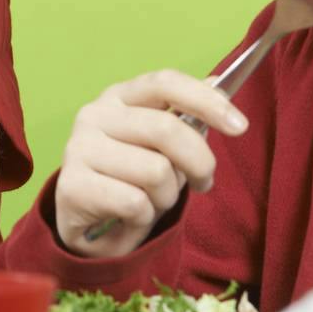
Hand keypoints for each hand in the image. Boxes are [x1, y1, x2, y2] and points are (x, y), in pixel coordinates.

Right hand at [53, 69, 246, 257]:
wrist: (85, 227)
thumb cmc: (129, 180)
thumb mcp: (160, 148)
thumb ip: (184, 117)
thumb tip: (218, 84)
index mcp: (118, 97)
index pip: (165, 83)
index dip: (206, 101)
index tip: (240, 126)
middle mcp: (94, 115)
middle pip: (167, 130)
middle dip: (199, 163)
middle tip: (203, 182)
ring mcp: (79, 149)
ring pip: (156, 171)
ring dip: (167, 196)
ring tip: (152, 201)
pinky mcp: (72, 186)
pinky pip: (135, 203)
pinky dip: (145, 217)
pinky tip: (130, 217)